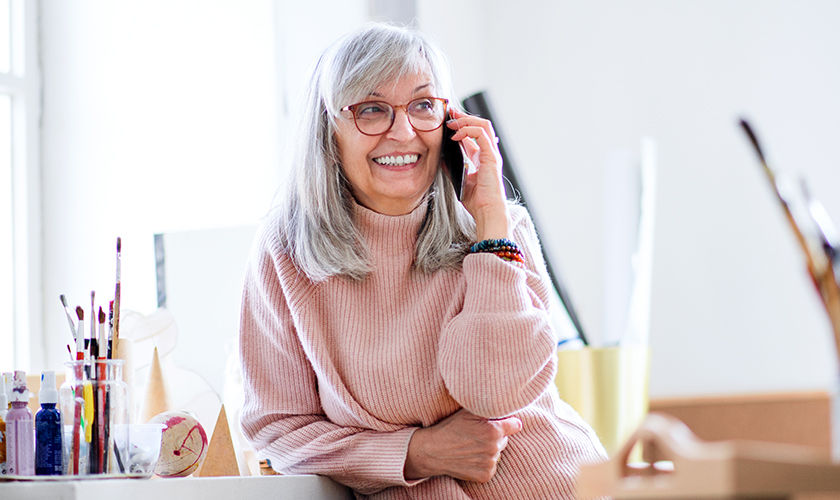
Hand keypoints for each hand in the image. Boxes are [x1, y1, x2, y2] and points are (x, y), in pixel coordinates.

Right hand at [404, 408, 521, 482]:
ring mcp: (490, 463)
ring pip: (498, 453)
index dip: (508, 422)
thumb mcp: (467, 411)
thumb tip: (504, 405)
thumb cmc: (449, 427)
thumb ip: (488, 409)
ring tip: (471, 446)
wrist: (432, 451)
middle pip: (505, 439)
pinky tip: (471, 457)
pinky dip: (484, 463)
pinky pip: (491, 466)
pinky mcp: (485, 475)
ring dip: (489, 450)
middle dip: (495, 436)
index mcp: (493, 430)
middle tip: (477, 434)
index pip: (515, 425)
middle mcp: (494, 448)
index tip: (503, 423)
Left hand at [446, 109, 509, 239]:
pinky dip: (468, 130)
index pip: (474, 134)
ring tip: (451, 122)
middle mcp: (488, 153)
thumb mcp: (459, 180)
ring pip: (483, 125)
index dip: (462, 125)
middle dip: (464, 117)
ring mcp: (491, 154)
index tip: (448, 120)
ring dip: (466, 120)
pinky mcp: (491, 157)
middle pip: (480, 125)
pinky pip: (481, 134)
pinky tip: (455, 135)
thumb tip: (441, 158)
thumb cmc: (476, 201)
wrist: (486, 212)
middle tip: (450, 114)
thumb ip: (453, 167)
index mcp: (482, 158)